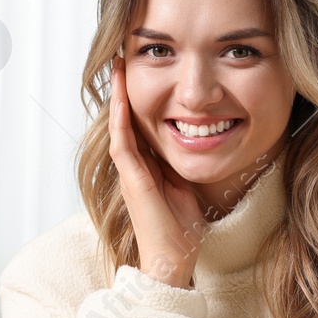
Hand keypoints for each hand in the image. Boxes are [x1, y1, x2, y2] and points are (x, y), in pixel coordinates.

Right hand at [108, 56, 207, 288]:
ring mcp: (130, 173)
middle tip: (121, 58)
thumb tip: (200, 140)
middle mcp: (135, 166)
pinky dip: (121, 121)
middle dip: (123, 89)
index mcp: (147, 166)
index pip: (139, 123)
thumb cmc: (182, 229)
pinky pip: (123, 144)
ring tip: (117, 68)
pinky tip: (122, 99)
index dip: (137, 97)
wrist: (174, 259)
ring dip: (117, 97)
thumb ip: (184, 163)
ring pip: (119, 126)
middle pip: (125, 118)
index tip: (141, 71)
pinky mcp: (132, 181)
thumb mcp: (187, 185)